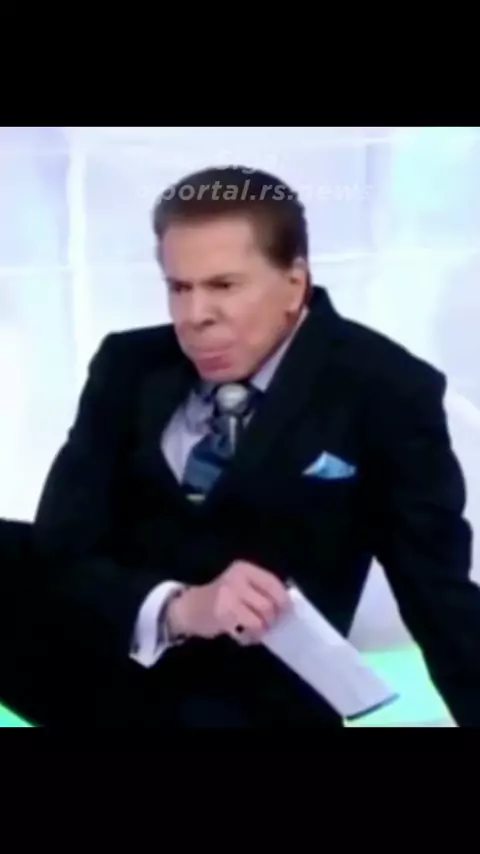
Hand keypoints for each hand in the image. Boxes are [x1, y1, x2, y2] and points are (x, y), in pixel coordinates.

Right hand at [166, 561, 290, 644]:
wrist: (190, 608)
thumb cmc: (222, 599)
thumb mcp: (241, 586)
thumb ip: (261, 592)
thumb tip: (287, 607)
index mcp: (244, 569)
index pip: (273, 583)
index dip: (284, 600)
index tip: (287, 612)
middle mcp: (237, 579)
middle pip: (269, 605)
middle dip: (272, 620)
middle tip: (268, 626)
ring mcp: (229, 596)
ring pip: (261, 620)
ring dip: (262, 630)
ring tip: (254, 632)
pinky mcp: (223, 614)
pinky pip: (248, 630)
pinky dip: (250, 637)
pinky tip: (242, 635)